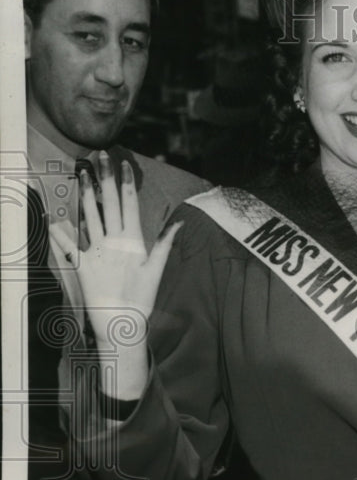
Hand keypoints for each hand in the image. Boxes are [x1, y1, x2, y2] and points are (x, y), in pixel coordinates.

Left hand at [48, 152, 180, 393]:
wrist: (121, 323)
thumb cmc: (141, 298)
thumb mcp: (156, 269)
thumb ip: (164, 243)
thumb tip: (178, 221)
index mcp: (133, 240)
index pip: (129, 203)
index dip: (125, 181)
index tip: (123, 163)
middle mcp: (113, 242)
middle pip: (108, 203)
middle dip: (104, 178)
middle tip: (100, 156)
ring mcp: (96, 252)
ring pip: (90, 216)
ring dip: (86, 194)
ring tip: (82, 174)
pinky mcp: (81, 265)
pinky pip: (69, 244)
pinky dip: (61, 231)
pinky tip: (55, 217)